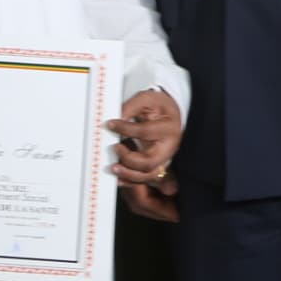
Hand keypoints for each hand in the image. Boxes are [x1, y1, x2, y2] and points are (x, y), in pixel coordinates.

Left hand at [106, 90, 182, 222]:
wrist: (170, 114)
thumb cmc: (160, 107)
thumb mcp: (147, 100)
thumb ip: (130, 108)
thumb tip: (113, 120)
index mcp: (168, 128)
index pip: (145, 131)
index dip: (125, 129)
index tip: (110, 124)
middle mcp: (168, 147)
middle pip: (149, 162)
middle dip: (129, 160)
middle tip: (114, 148)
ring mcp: (163, 159)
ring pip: (148, 175)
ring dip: (129, 175)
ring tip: (113, 168)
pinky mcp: (157, 165)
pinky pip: (145, 178)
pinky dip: (131, 181)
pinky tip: (119, 178)